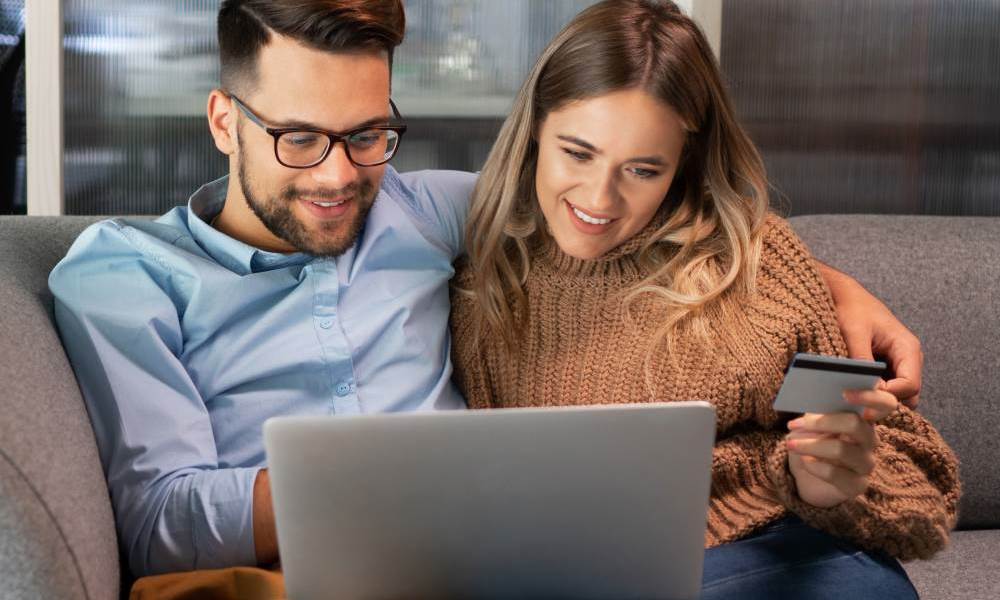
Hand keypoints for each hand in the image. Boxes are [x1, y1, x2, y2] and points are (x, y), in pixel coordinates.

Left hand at [785, 386, 898, 507]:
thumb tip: (815, 399)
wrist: (804, 476)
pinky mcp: (857, 485)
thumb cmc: (811, 442)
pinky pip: (835, 473)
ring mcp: (866, 463)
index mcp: (863, 418)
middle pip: (856, 424)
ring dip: (810, 445)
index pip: (885, 404)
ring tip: (792, 444)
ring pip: (841, 449)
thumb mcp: (812, 422)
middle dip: (821, 422)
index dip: (871, 396)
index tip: (844, 394)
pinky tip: (804, 461)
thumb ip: (819, 409)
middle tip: (794, 424)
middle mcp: (870, 440)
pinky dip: (814, 465)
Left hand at [819, 264, 922, 407]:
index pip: (909, 386)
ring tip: (852, 400)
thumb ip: (861, 358)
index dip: (887, 396)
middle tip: (855, 405)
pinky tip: (852, 393)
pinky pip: (885, 389)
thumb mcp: (854, 332)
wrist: (846, 296)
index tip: (859, 397)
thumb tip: (865, 386)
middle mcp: (909, 360)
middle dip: (884, 403)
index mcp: (908, 349)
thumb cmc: (852, 309)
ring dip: (878, 401)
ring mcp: (899, 365)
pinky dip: (872, 394)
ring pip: (898, 396)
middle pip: (908, 396)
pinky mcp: (886, 368)